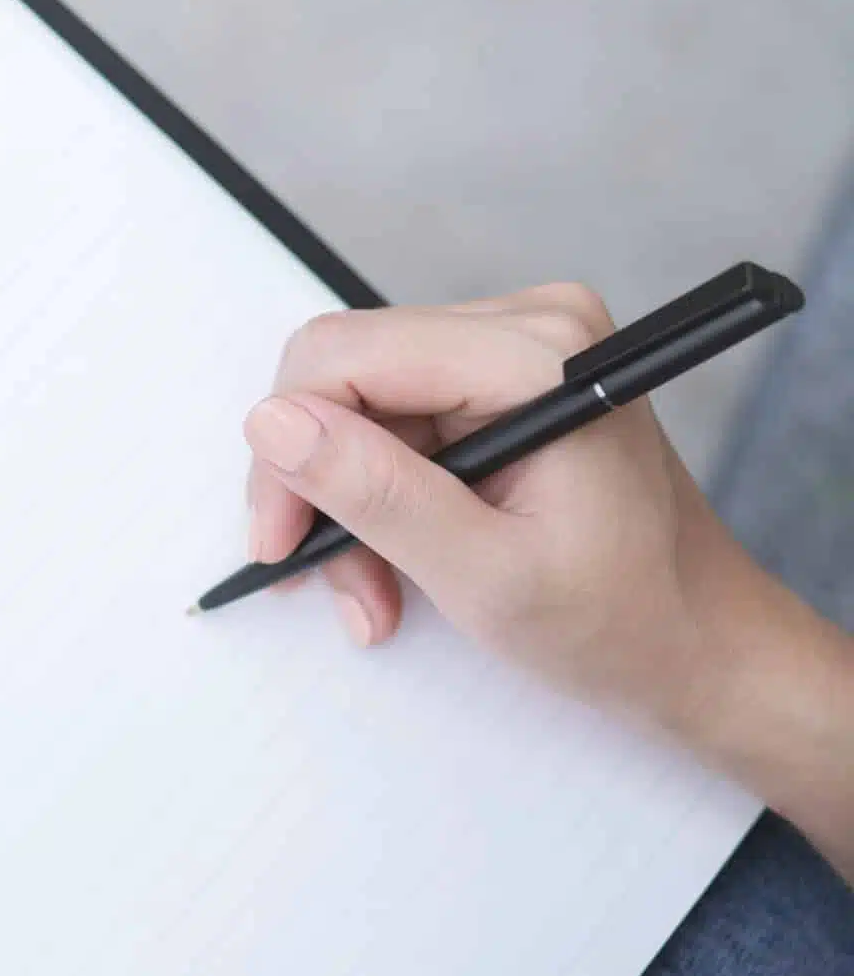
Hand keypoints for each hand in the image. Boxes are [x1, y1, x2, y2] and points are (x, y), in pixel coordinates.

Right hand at [243, 284, 853, 872]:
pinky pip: (397, 424)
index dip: (290, 448)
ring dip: (351, 509)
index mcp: (538, 354)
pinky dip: (383, 501)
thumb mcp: (484, 575)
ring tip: (377, 598)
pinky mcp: (506, 383)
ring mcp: (519, 350)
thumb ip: (375, 491)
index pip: (342, 354)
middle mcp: (530, 326)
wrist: (704, 648)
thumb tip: (271, 422)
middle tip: (330, 583)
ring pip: (360, 408)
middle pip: (345, 377)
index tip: (282, 542)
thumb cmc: (623, 623)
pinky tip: (401, 567)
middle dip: (321, 487)